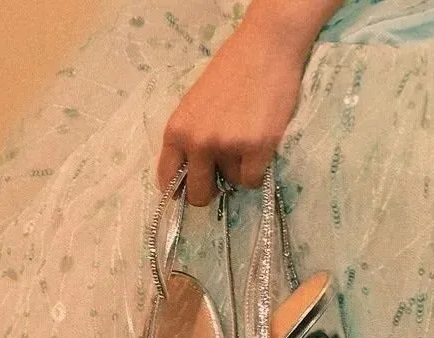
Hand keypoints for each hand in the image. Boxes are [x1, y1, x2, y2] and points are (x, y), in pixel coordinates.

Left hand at [157, 19, 303, 205]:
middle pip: (198, 193)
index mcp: (177, 129)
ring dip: (239, 170)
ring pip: (231, 183)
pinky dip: (257, 171)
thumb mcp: (195, 104)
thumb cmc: (230, 72)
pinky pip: (252, 180)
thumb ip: (190, 137)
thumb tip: (193, 175)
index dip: (179, 190)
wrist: (265, 48)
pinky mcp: (256, 148)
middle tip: (220, 181)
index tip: (188, 191)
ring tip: (246, 139)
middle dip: (209, 192)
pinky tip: (260, 147)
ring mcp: (227, 146)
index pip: (168, 178)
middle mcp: (198, 141)